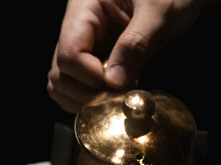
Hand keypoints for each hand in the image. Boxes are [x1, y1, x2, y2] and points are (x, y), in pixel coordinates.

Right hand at [47, 0, 208, 112]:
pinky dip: (88, 98)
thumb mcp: (160, 12)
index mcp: (85, 5)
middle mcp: (78, 24)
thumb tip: (113, 81)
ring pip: (63, 81)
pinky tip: (112, 97)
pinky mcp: (96, 56)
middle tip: (118, 99)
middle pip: (60, 71)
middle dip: (87, 93)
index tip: (120, 86)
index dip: (92, 77)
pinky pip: (77, 84)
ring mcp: (85, 42)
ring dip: (83, 99)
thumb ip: (136, 44)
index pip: (71, 52)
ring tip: (115, 99)